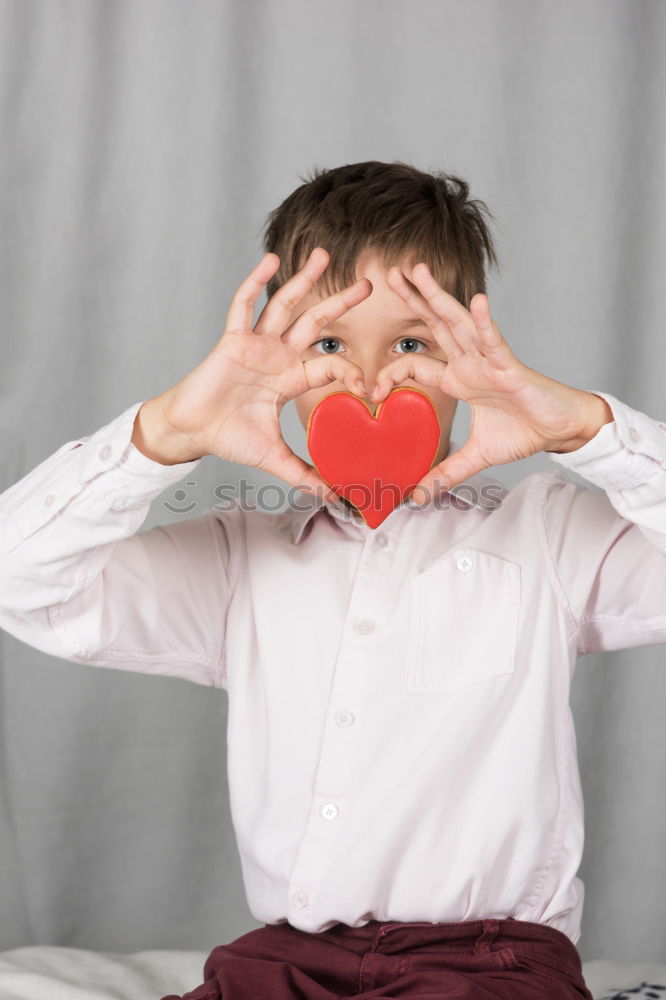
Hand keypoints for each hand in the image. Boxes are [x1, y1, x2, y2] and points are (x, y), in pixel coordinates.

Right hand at [154, 248, 371, 494]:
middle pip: (315, 322)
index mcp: (290, 378)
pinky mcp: (231, 340)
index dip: (352, 370)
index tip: (370, 385)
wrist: (191, 433)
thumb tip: (339, 499)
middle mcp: (277, 355)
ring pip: (284, 306)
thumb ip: (306, 475)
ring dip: (303, 280)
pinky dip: (256, 282)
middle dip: (340, 302)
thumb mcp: (274, 459)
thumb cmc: (228, 438)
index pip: (330, 362)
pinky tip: (270, 262)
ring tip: (323, 256)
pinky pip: (243, 306)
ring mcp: (254, 344)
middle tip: (368, 284)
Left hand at [370, 262, 610, 500]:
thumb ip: (446, 473)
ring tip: (417, 271)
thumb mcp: (476, 456)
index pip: (416, 365)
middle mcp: (470, 363)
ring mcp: (489, 360)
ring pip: (457, 323)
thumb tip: (417, 497)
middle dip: (413, 299)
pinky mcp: (511, 366)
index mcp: (459, 378)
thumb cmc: (524, 432)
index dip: (391, 374)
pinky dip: (484, 321)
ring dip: (437, 296)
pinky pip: (494, 340)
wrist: (561, 430)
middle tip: (390, 274)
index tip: (369, 392)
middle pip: (435, 325)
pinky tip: (476, 300)